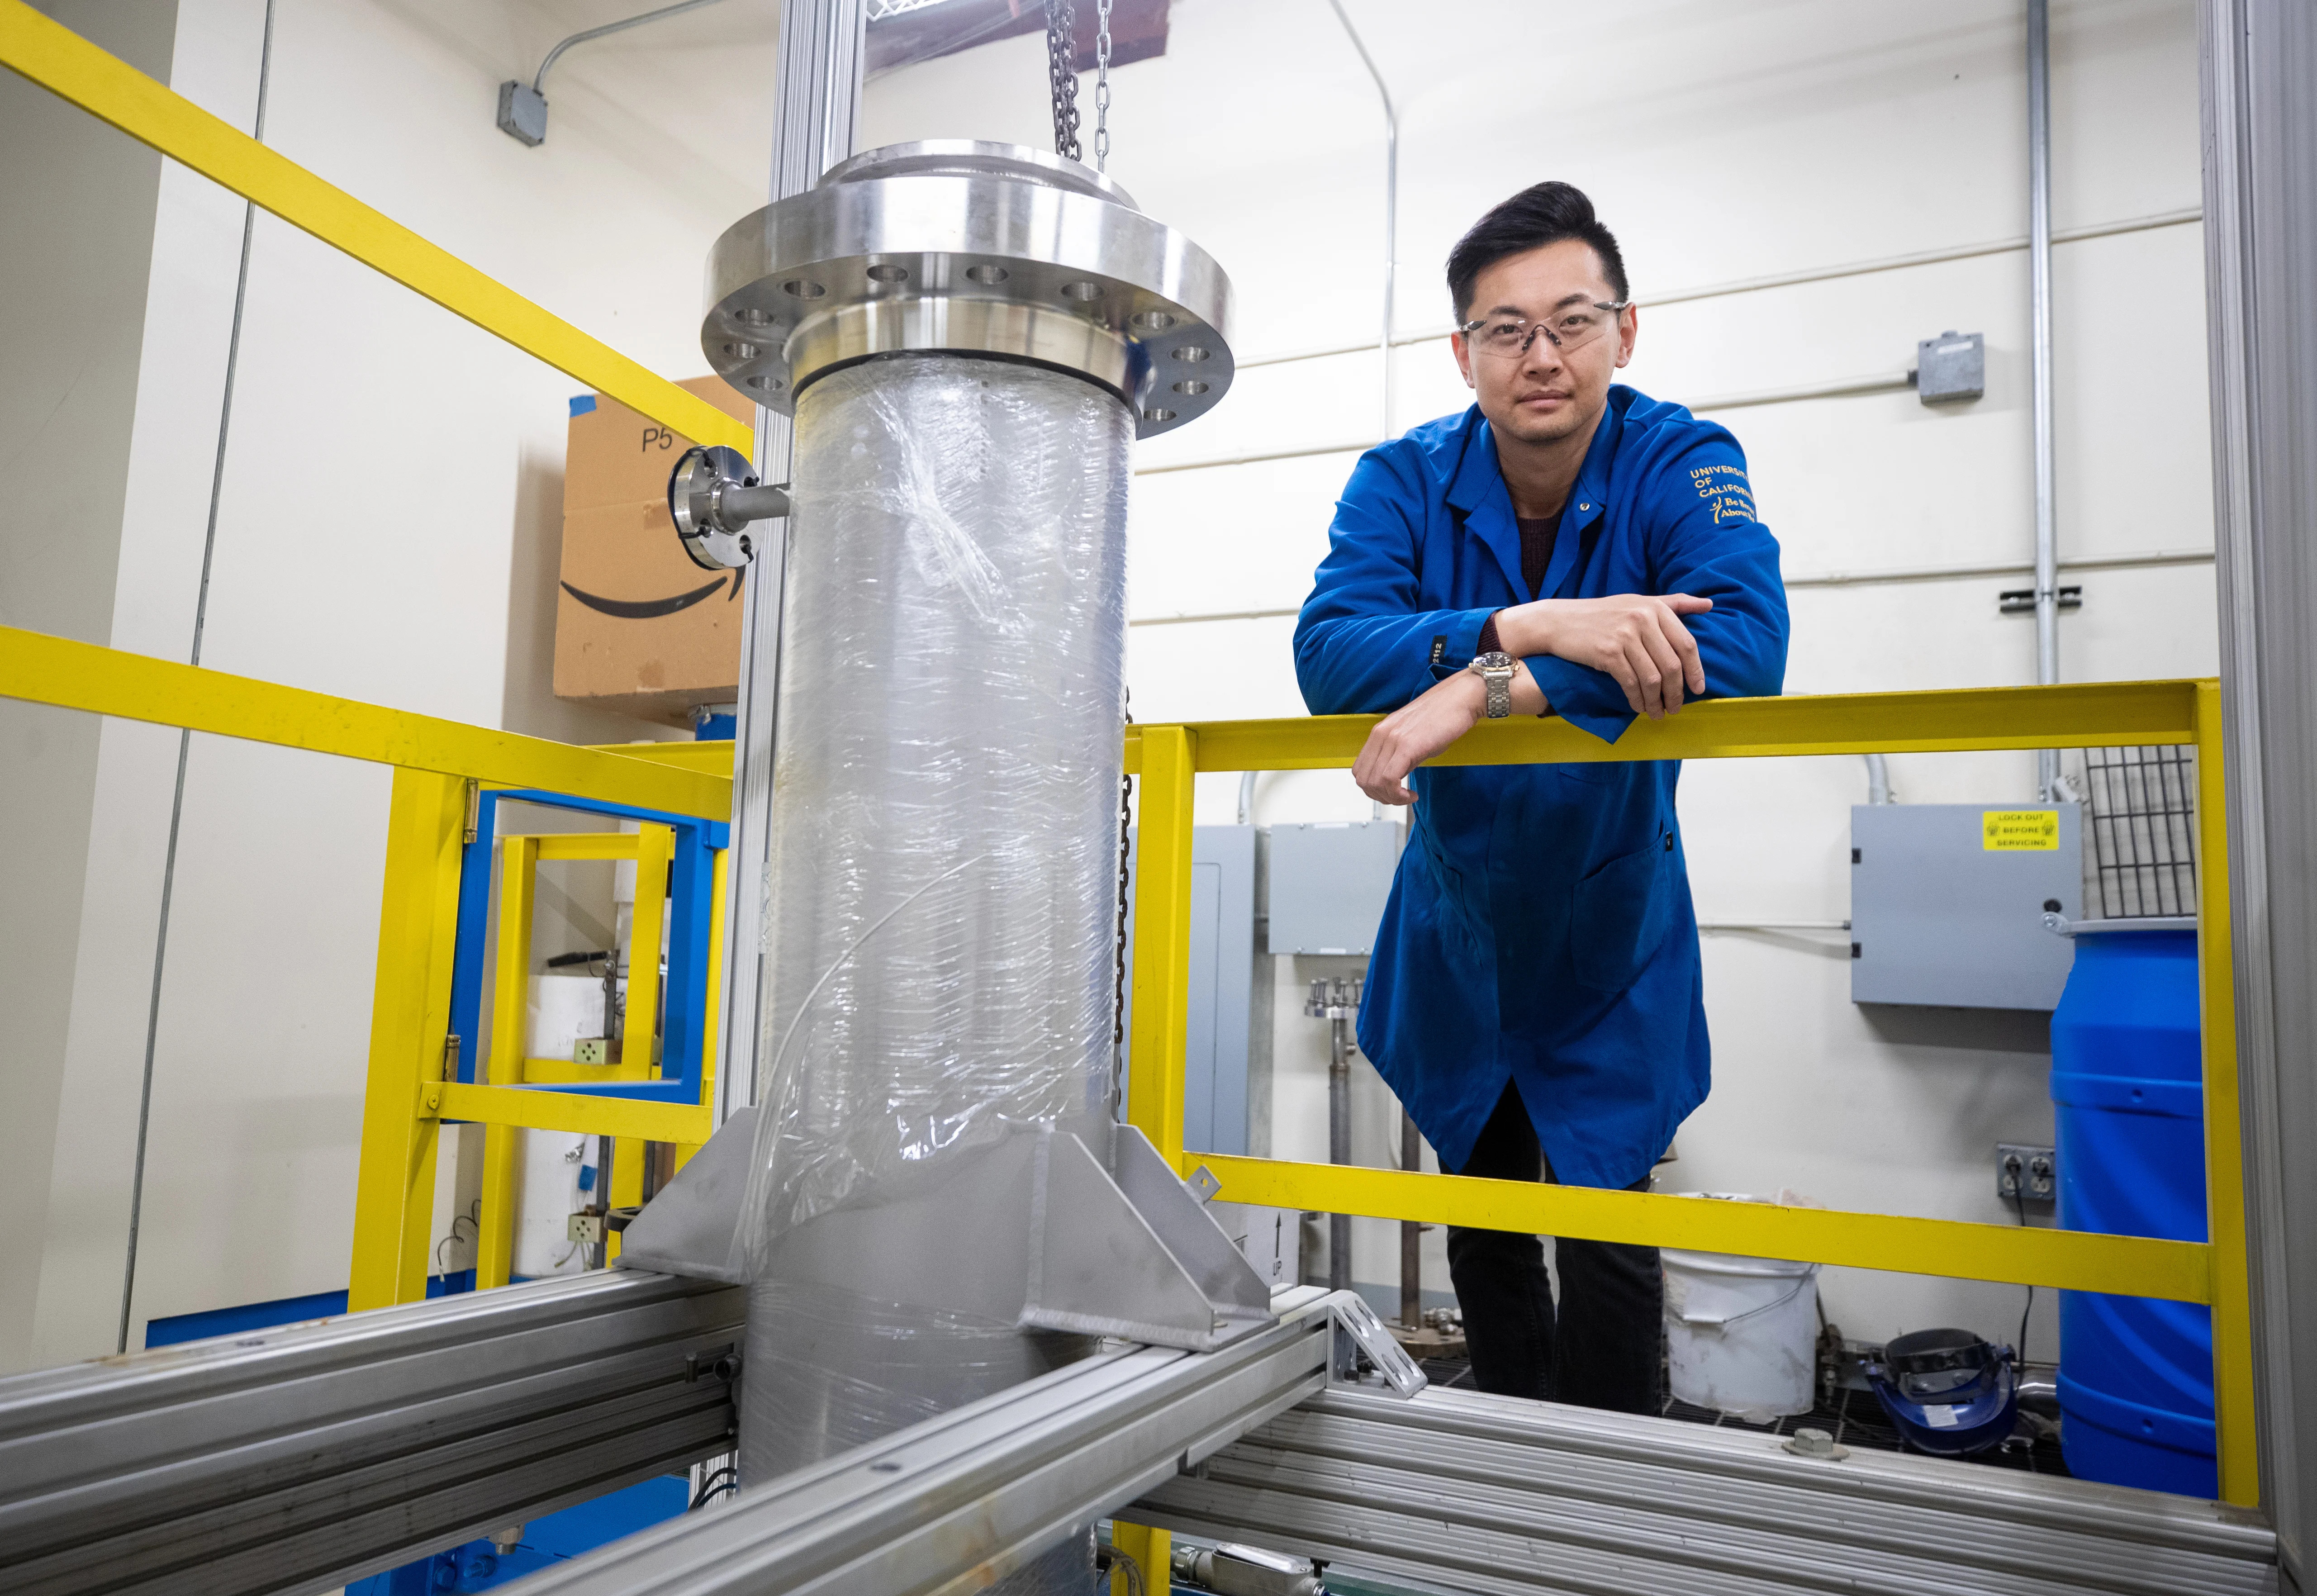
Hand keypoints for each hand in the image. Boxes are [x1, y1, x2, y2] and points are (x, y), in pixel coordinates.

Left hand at [1353, 672, 1484, 805]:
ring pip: (1374, 782)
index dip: (1372, 788)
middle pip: (1363, 779)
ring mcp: (1392, 739)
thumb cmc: (1443, 716)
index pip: (1359, 769)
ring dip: (1390, 798)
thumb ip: (1399, 757)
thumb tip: (1394, 778)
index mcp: (1380, 732)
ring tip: (1407, 797)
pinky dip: (1397, 795)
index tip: (1389, 792)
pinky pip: (1389, 780)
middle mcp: (1381, 734)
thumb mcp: (1413, 738)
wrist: (1462, 698)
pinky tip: (1411, 795)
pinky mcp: (1407, 746)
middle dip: (1380, 796)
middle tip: (1399, 798)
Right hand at [1495, 592, 1711, 718]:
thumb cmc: (1601, 614)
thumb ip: (1674, 603)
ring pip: (1653, 678)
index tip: (1698, 690)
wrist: (1559, 621)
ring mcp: (1624, 636)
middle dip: (1677, 692)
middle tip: (1675, 707)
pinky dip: (1637, 699)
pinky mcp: (1607, 653)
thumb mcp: (1638, 601)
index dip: (1695, 670)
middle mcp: (1642, 619)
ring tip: (1657, 713)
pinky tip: (1638, 707)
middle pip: (1672, 665)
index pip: (1686, 644)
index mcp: (1655, 607)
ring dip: (1657, 701)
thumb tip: (1709, 605)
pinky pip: (1631, 683)